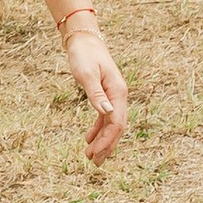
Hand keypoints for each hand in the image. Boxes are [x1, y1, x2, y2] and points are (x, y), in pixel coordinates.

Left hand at [68, 28, 128, 165]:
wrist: (84, 40)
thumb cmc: (84, 55)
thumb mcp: (86, 74)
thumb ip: (95, 94)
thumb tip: (106, 112)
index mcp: (118, 92)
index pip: (117, 122)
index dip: (108, 140)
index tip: (96, 154)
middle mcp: (119, 96)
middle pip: (117, 127)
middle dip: (107, 145)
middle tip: (94, 162)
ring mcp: (113, 96)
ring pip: (112, 124)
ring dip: (103, 140)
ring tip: (91, 157)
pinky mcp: (106, 95)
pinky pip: (106, 117)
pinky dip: (99, 129)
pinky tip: (89, 139)